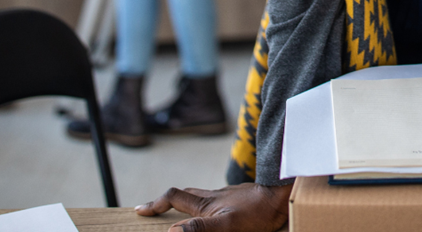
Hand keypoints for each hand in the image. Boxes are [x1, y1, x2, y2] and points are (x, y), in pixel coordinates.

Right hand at [135, 183, 289, 231]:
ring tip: (179, 211)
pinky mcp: (239, 198)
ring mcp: (227, 195)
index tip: (140, 211)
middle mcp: (213, 196)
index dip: (155, 204)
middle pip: (184, 194)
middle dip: (166, 201)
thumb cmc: (257, 214)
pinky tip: (213, 211)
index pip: (174, 198)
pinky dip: (205, 204)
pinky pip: (215, 199)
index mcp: (206, 203)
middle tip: (154, 209)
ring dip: (185, 201)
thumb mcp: (226, 226)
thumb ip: (199, 228)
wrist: (281, 197)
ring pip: (200, 195)